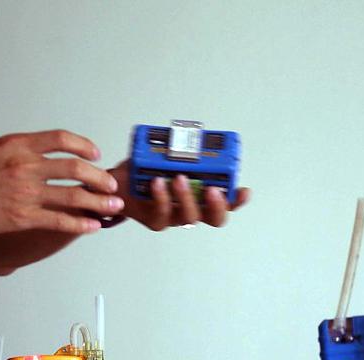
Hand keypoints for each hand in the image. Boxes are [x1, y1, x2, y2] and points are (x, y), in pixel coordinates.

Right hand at [0, 130, 123, 236]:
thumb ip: (21, 149)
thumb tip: (45, 153)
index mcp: (18, 144)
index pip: (61, 139)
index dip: (84, 146)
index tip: (95, 154)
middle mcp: (24, 165)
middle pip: (75, 168)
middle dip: (100, 177)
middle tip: (111, 185)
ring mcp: (25, 192)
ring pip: (73, 196)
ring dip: (98, 202)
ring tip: (113, 206)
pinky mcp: (22, 217)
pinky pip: (60, 220)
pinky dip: (80, 224)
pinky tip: (92, 226)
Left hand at [109, 161, 250, 230]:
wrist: (119, 182)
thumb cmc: (146, 168)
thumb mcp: (166, 155)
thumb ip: (181, 149)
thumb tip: (188, 135)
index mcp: (202, 195)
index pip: (227, 202)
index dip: (237, 200)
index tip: (244, 190)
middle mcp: (192, 208)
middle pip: (215, 218)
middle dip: (218, 205)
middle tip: (212, 189)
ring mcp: (175, 217)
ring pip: (190, 217)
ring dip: (187, 198)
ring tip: (179, 179)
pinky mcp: (155, 220)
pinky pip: (162, 216)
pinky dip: (161, 198)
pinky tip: (157, 183)